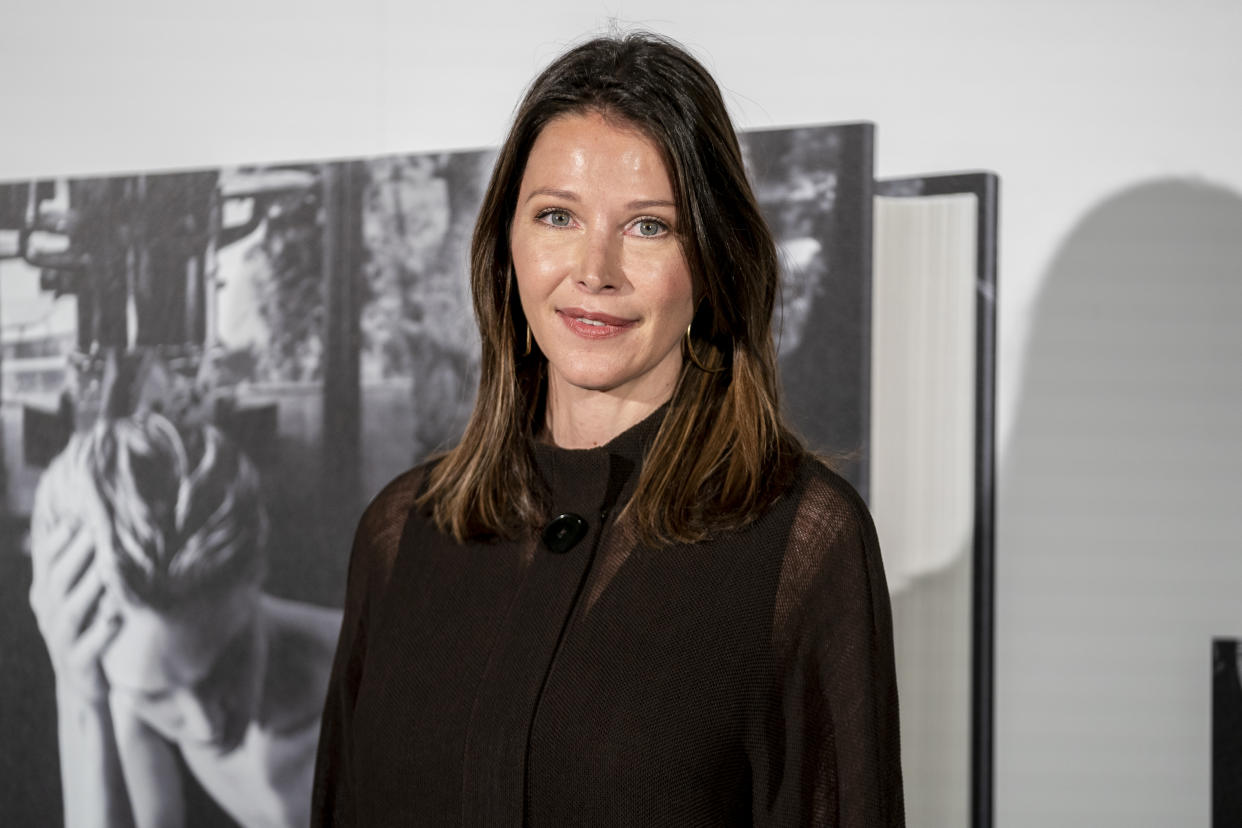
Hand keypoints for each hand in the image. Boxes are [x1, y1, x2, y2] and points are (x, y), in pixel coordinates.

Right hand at [29, 521, 122, 702]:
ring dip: (88, 590)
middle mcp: (49, 613)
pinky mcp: (78, 665)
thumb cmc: (86, 626)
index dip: (57, 540)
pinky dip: (100, 635)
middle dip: (75, 556)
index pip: (45, 562)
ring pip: (72, 612)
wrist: (83, 682)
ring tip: (106, 571)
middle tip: (95, 531)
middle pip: (57, 581)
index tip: (75, 516)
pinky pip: (87, 649)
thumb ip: (79, 562)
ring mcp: (61, 640)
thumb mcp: (76, 594)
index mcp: (46, 593)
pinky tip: (115, 620)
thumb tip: (91, 518)